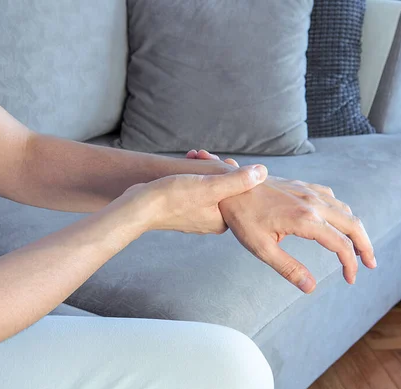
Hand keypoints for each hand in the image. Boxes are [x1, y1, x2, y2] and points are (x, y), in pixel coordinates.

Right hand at [117, 165, 267, 234]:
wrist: (137, 208)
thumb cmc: (172, 198)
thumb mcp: (209, 187)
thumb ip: (238, 181)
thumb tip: (263, 172)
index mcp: (222, 221)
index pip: (239, 194)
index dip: (235, 173)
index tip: (225, 161)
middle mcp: (211, 221)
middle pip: (225, 188)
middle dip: (217, 168)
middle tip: (205, 156)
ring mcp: (195, 215)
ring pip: (209, 185)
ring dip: (204, 167)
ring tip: (193, 155)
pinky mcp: (181, 208)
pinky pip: (195, 187)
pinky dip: (192, 173)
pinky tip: (186, 161)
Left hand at [187, 149, 375, 292]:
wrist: (228, 188)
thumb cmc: (242, 218)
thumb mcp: (262, 248)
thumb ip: (289, 268)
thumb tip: (311, 288)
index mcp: (306, 219)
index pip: (341, 245)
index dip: (351, 264)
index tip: (350, 279)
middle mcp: (313, 202)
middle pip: (352, 224)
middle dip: (365, 246)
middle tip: (371, 264)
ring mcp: (308, 191)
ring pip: (344, 209)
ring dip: (355, 229)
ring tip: (357, 248)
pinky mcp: (302, 185)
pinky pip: (331, 198)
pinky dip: (342, 212)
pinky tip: (336, 222)